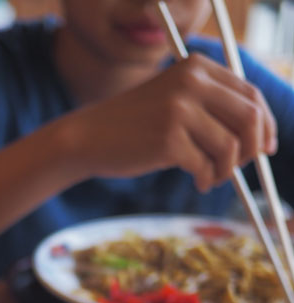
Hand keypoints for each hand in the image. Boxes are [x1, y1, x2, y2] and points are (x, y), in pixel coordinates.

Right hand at [69, 53, 276, 191]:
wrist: (88, 137)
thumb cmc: (133, 125)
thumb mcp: (174, 102)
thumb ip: (211, 109)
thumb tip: (259, 138)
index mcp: (197, 68)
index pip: (250, 95)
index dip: (265, 124)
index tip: (265, 147)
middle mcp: (191, 83)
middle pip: (249, 118)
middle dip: (252, 149)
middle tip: (242, 166)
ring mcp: (179, 111)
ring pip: (230, 147)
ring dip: (227, 170)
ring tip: (211, 178)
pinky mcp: (169, 139)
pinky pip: (206, 167)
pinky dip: (207, 180)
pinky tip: (197, 182)